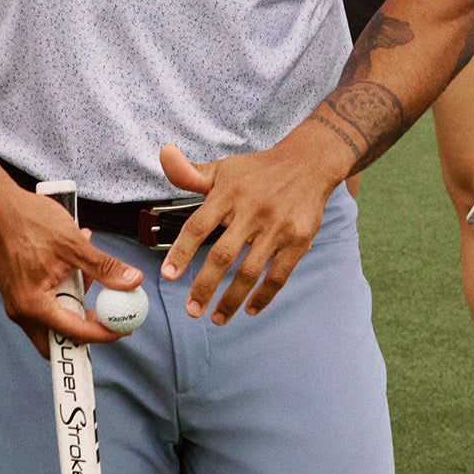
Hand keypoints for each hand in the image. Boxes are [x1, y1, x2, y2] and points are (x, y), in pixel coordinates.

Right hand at [0, 175, 144, 361]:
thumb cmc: (27, 221)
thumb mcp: (74, 245)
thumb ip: (104, 268)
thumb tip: (132, 281)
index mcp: (34, 305)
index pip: (75, 333)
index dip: (104, 333)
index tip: (122, 328)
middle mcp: (21, 311)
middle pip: (58, 339)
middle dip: (83, 328)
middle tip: (104, 314)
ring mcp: (16, 302)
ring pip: (52, 319)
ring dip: (74, 300)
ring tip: (85, 267)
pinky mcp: (16, 291)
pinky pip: (44, 302)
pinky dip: (62, 289)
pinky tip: (71, 262)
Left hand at [157, 133, 335, 323]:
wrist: (309, 163)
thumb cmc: (259, 170)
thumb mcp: (224, 168)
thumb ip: (190, 172)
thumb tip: (164, 154)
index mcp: (228, 194)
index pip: (198, 226)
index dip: (181, 252)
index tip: (168, 276)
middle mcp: (251, 211)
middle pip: (222, 255)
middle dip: (204, 286)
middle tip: (191, 309)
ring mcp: (276, 227)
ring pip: (249, 271)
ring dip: (231, 299)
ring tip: (217, 318)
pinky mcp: (298, 240)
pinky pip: (278, 275)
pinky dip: (264, 295)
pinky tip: (251, 309)